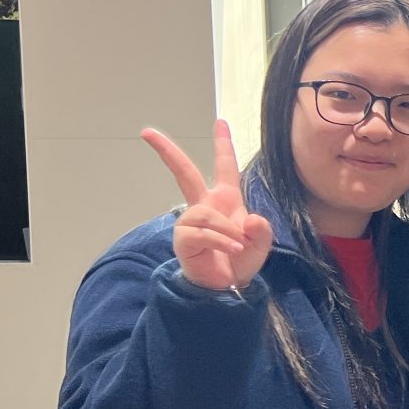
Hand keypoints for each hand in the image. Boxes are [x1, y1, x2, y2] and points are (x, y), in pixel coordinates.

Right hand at [141, 120, 272, 291]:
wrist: (227, 286)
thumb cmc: (241, 260)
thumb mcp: (260, 242)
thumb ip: (261, 230)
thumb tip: (250, 220)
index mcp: (225, 200)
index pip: (224, 166)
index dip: (223, 144)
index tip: (221, 121)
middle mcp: (204, 206)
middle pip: (184, 172)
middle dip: (167, 151)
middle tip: (146, 132)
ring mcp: (190, 222)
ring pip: (205, 214)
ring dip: (225, 229)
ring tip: (237, 244)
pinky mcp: (183, 240)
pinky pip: (202, 233)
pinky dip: (221, 240)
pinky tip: (232, 248)